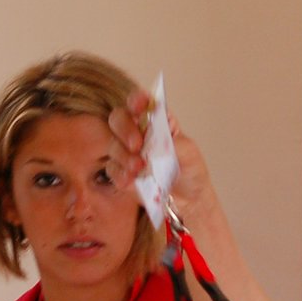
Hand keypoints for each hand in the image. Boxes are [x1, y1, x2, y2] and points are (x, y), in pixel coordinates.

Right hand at [107, 90, 213, 214]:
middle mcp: (136, 132)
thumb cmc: (190, 169)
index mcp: (155, 120)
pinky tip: (131, 181)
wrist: (188, 200)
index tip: (138, 106)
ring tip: (139, 168)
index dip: (136, 100)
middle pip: (118, 119)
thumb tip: (155, 144)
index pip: (140, 103)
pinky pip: (112, 170)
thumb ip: (173, 143)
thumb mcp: (189, 153)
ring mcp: (126, 152)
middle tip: (137, 145)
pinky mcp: (121, 173)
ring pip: (113, 145)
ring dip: (124, 156)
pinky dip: (120, 175)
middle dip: (125, 129)